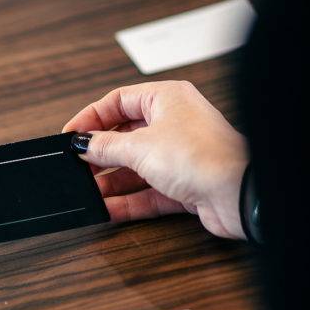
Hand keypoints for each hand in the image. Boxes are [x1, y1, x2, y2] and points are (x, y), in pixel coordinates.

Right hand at [62, 81, 248, 239]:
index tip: (70, 137)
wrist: (239, 192)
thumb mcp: (140, 147)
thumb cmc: (202, 156)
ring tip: (88, 192)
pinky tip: (107, 209)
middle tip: (76, 167)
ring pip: (136, 167)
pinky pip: (148, 192)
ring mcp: (181, 156)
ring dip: (111, 181)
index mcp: (167, 99)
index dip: (91, 118)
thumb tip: (83, 144)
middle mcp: (176, 124)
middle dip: (100, 154)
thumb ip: (106, 146)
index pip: (119, 101)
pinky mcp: (186, 186)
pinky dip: (128, 201)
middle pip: (126, 136)